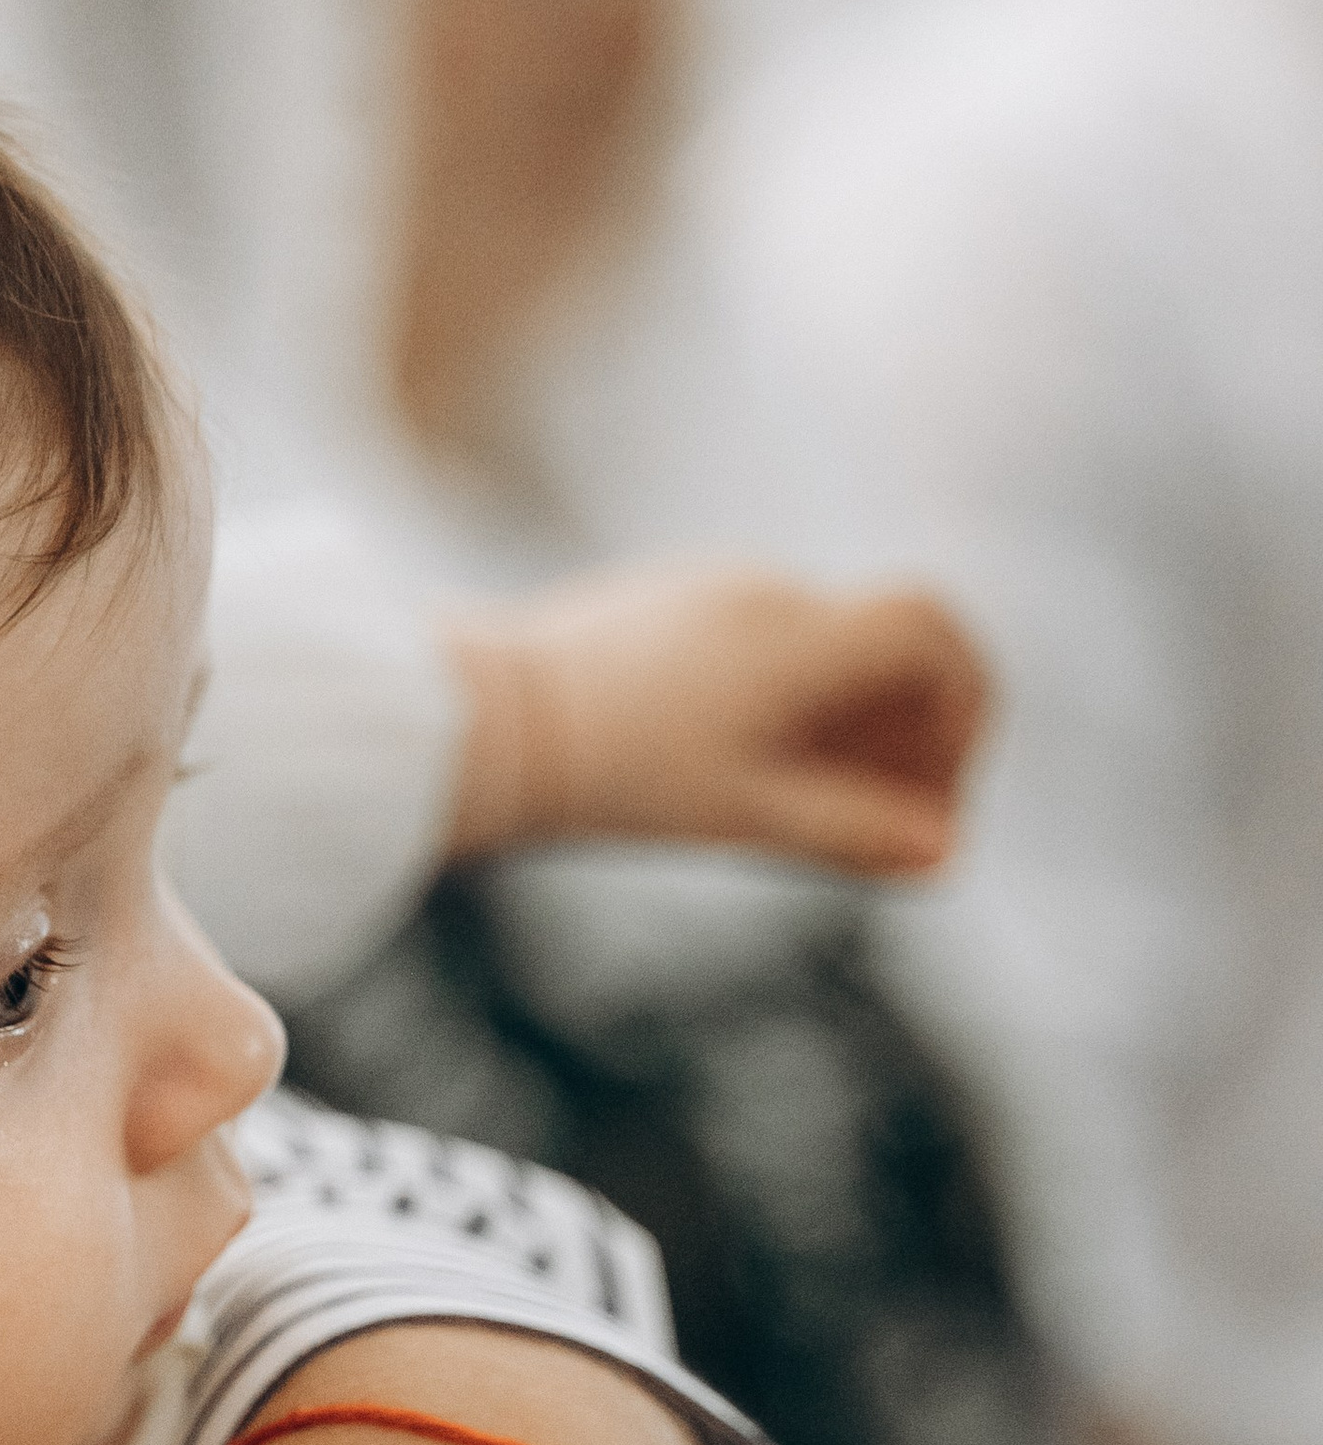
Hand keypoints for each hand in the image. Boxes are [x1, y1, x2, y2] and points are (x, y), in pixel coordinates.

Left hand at [449, 564, 989, 875]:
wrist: (481, 721)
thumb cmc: (609, 773)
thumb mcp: (741, 816)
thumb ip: (850, 831)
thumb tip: (944, 853)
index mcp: (798, 635)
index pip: (934, 630)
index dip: (963, 703)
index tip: (943, 784)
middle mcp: (764, 594)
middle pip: (883, 644)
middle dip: (907, 728)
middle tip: (892, 819)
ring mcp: (710, 591)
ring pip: (819, 646)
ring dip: (844, 719)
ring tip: (817, 804)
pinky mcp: (662, 605)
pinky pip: (760, 642)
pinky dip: (785, 700)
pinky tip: (744, 765)